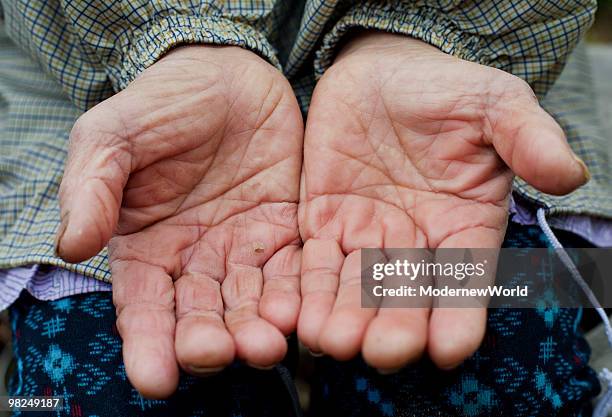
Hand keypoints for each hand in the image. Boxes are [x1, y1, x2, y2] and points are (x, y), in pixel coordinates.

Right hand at [56, 46, 303, 396]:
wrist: (229, 75)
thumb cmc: (163, 103)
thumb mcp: (112, 136)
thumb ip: (92, 188)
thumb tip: (72, 245)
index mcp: (147, 248)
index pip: (144, 308)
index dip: (147, 344)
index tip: (156, 379)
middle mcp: (196, 260)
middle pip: (200, 316)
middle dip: (207, 343)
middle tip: (215, 356)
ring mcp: (244, 249)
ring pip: (249, 303)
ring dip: (256, 330)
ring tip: (266, 347)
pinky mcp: (287, 232)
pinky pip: (292, 272)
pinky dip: (294, 295)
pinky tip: (298, 312)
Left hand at [297, 32, 587, 370]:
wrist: (382, 72)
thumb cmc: (444, 89)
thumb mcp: (495, 104)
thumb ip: (528, 137)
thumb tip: (570, 173)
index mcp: (464, 226)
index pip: (465, 281)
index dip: (460, 316)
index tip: (450, 348)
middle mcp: (415, 243)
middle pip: (406, 297)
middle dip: (396, 328)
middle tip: (383, 352)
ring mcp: (367, 237)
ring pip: (356, 289)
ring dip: (346, 319)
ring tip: (333, 343)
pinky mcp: (324, 223)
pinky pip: (315, 263)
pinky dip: (309, 291)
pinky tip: (300, 318)